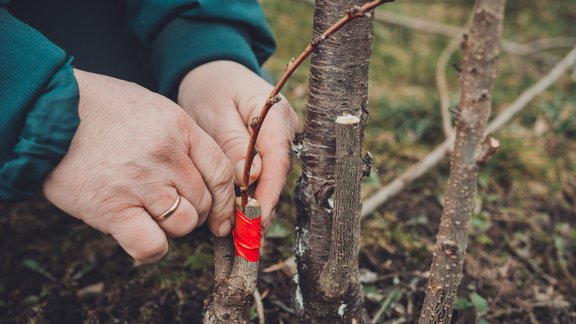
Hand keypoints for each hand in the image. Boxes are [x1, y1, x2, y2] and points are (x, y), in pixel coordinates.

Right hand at [43, 70, 235, 262]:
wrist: (48, 111)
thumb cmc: (100, 109)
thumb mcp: (152, 108)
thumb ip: (181, 139)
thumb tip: (201, 175)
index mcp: (180, 128)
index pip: (221, 172)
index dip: (225, 200)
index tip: (221, 215)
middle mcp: (167, 156)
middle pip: (203, 202)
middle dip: (193, 212)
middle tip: (168, 206)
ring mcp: (142, 183)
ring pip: (184, 224)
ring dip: (172, 228)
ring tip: (147, 214)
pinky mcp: (113, 209)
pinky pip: (152, 245)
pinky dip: (151, 249)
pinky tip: (138, 237)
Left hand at [178, 61, 298, 226]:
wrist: (211, 72)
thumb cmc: (210, 89)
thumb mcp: (215, 113)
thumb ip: (233, 144)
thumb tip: (250, 178)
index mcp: (276, 115)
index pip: (278, 161)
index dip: (269, 194)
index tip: (256, 219)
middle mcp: (284, 128)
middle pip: (278, 173)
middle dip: (263, 205)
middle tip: (248, 236)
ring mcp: (278, 138)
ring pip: (271, 177)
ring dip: (257, 203)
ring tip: (244, 232)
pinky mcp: (268, 147)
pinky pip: (264, 174)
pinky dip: (252, 193)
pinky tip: (240, 212)